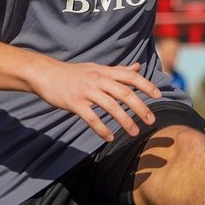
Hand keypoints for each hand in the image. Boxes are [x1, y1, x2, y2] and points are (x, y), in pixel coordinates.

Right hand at [30, 60, 161, 142]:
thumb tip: (138, 67)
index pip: (130, 76)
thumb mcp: (97, 68)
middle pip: (124, 93)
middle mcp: (98, 80)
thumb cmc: (74, 73)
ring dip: (125, 121)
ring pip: (110, 107)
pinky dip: (102, 128)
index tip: (159, 96)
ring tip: (135, 133)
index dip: (146, 85)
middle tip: (151, 121)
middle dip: (140, 107)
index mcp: (105, 71)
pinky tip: (110, 137)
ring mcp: (86, 91)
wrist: (46, 74)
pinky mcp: (74, 103)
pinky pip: (91, 118)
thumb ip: (118, 70)